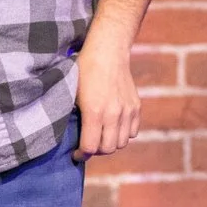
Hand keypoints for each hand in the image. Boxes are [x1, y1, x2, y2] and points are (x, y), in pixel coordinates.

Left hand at [74, 30, 141, 159]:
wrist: (107, 52)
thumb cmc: (84, 71)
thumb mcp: (72, 93)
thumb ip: (74, 116)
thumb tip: (70, 136)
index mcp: (94, 112)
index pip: (91, 148)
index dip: (81, 155)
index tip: (76, 154)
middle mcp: (113, 114)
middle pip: (108, 149)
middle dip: (96, 151)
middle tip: (88, 145)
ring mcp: (127, 110)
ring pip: (122, 142)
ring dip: (110, 144)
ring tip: (101, 137)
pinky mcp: (136, 106)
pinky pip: (132, 131)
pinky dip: (123, 134)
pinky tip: (113, 127)